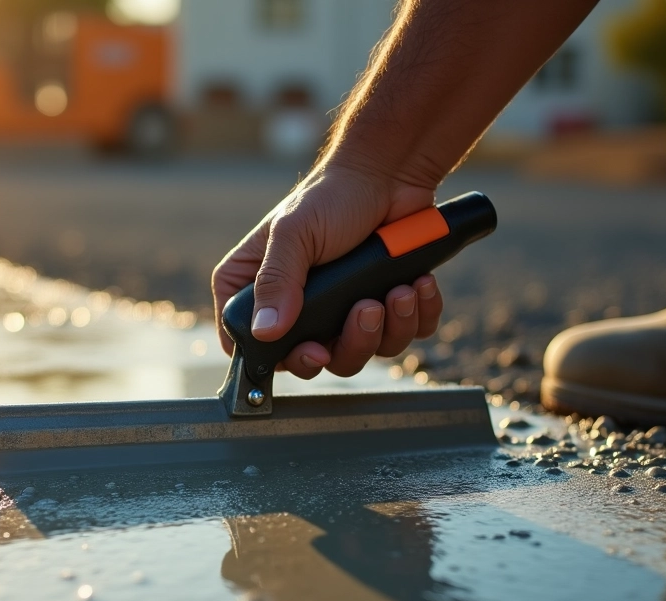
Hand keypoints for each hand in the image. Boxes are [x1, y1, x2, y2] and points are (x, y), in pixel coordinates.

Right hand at [212, 164, 443, 378]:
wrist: (391, 174)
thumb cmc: (333, 195)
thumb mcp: (293, 233)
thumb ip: (275, 281)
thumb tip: (264, 331)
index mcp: (259, 289)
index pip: (246, 344)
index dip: (276, 359)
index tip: (311, 351)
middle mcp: (296, 308)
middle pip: (313, 361)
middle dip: (348, 344)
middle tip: (366, 310)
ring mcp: (341, 313)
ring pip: (360, 354)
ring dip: (387, 328)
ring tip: (400, 290)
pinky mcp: (383, 310)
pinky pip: (402, 337)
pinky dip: (416, 317)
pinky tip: (419, 284)